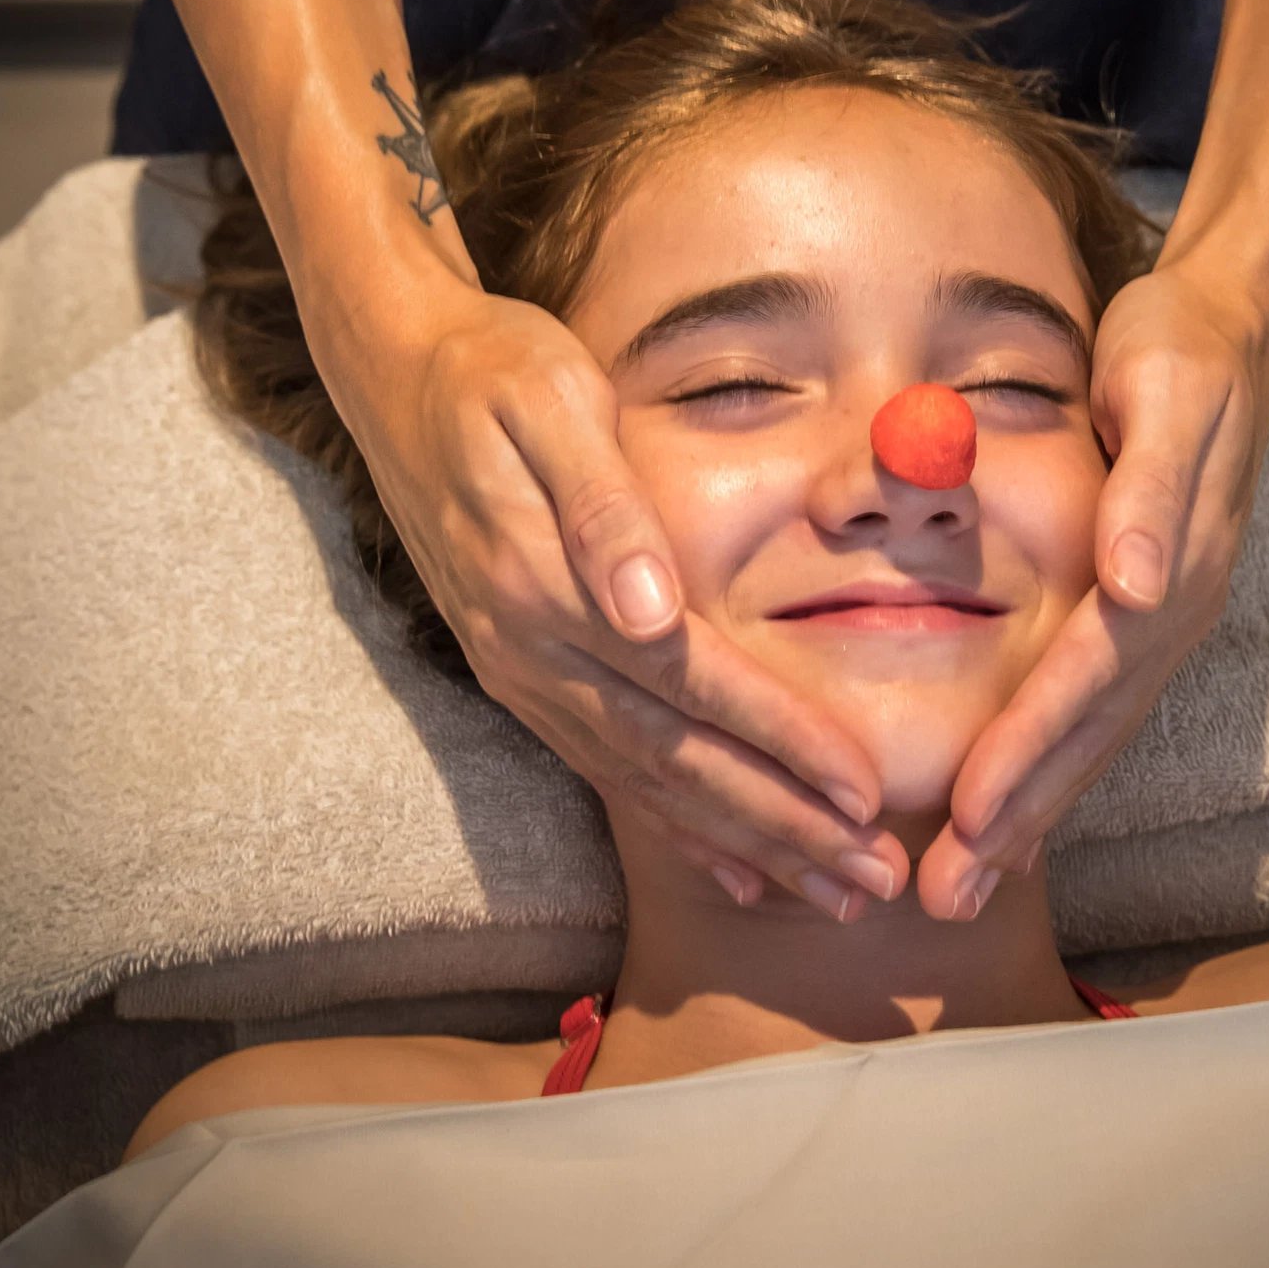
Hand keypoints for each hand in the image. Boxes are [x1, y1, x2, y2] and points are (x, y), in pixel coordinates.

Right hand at [311, 263, 907, 920]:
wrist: (394, 376)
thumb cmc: (493, 371)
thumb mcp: (551, 402)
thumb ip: (603, 509)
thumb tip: (653, 613)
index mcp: (551, 588)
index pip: (694, 683)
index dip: (781, 741)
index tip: (862, 791)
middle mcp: (533, 653)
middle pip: (679, 760)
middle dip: (784, 826)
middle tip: (875, 882)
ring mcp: (522, 676)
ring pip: (647, 785)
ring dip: (745, 845)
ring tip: (831, 895)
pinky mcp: (519, 678)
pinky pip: (607, 773)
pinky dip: (676, 829)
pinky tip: (735, 869)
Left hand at [917, 257, 1268, 919]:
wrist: (1234, 328)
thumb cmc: (1181, 350)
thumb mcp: (1166, 392)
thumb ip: (1151, 493)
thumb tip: (1135, 589)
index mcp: (1173, 567)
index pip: (1087, 677)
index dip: (1030, 748)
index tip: (972, 816)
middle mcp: (1172, 611)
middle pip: (1088, 734)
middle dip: (1019, 819)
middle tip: (946, 899)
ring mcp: (1165, 619)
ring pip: (1093, 737)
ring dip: (1033, 815)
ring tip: (969, 885)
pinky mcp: (1147, 613)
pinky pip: (1096, 711)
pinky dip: (1053, 769)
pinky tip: (1014, 814)